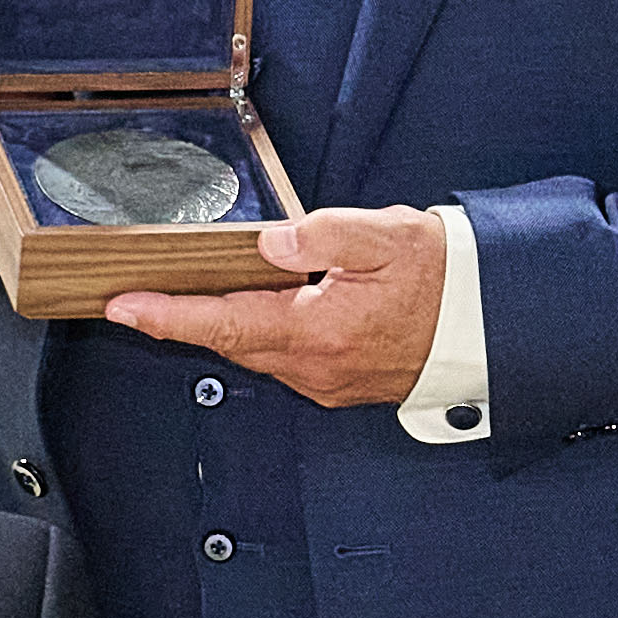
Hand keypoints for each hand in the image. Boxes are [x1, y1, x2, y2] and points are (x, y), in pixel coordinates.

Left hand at [112, 205, 445, 406]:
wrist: (495, 323)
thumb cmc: (449, 281)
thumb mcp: (388, 237)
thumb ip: (324, 235)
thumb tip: (272, 243)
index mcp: (319, 331)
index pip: (223, 322)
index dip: (166, 316)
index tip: (122, 306)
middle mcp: (316, 367)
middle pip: (230, 340)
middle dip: (183, 318)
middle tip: (141, 293)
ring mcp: (327, 380)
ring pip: (255, 350)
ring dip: (226, 322)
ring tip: (194, 291)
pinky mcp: (340, 382)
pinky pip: (283, 357)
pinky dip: (260, 331)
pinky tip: (262, 306)